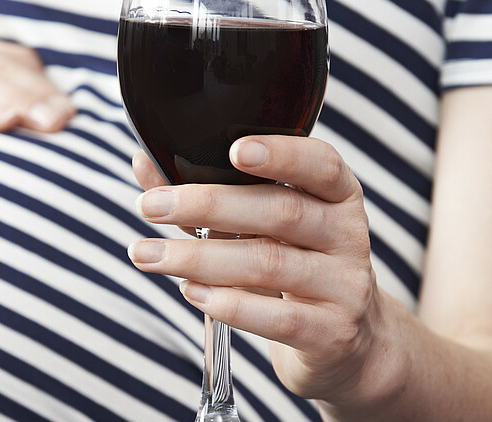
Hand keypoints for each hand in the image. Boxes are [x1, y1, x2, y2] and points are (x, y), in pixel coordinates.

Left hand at [128, 136, 406, 408]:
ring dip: (198, 257)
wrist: (344, 341)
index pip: (322, 164)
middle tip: (150, 206)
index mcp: (336, 196)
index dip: (282, 154)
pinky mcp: (331, 332)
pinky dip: (229, 303)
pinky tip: (191, 292)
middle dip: (208, 205)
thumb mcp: (258, 226)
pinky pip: (278, 316)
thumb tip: (144, 162)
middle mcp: (347, 235)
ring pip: (269, 263)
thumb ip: (207, 192)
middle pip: (281, 212)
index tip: (233, 149)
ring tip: (148, 254)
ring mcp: (345, 286)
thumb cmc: (292, 266)